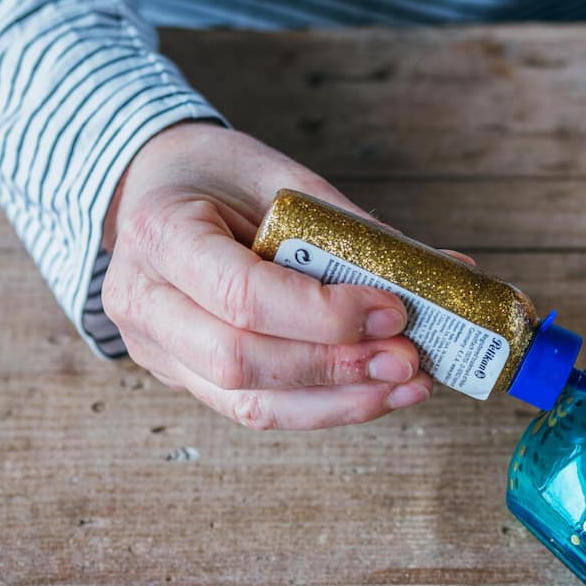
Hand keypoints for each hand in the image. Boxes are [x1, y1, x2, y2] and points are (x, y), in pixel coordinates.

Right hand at [101, 122, 432, 428]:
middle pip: (241, 361)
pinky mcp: (184, 379)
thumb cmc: (214, 175)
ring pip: (249, 405)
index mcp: (159, 235)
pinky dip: (323, 407)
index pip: (242, 294)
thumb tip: (443, 271)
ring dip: (340, 402)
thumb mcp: (277, 176)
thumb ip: (347, 228)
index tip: (394, 309)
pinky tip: (376, 393)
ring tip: (408, 385)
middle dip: (336, 366)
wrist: (151, 189)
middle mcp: (143, 302)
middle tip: (409, 358)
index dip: (324, 313)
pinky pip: (256, 410)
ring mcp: (157, 351)